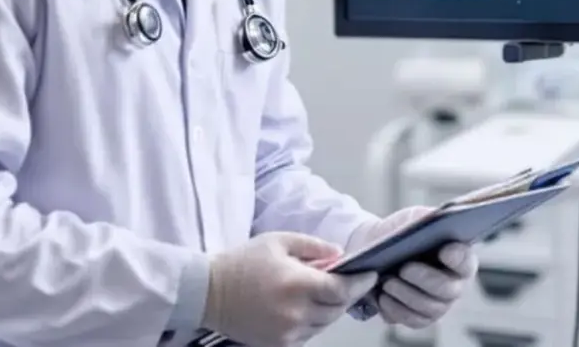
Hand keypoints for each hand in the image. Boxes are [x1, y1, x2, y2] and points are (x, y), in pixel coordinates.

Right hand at [201, 231, 377, 346]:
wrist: (207, 292)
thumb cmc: (243, 262)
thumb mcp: (279, 241)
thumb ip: (314, 246)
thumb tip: (339, 254)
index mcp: (296, 284)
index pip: (342, 289)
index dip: (361, 283)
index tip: (371, 275)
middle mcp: (294, 312)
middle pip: (337, 309)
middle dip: (348, 294)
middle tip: (353, 281)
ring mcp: (285, 333)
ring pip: (324, 324)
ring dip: (332, 308)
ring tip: (329, 291)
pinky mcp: (277, 345)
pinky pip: (308, 334)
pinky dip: (314, 321)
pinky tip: (308, 306)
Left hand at [352, 206, 478, 329]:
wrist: (376, 248)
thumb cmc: (401, 231)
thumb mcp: (413, 218)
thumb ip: (425, 219)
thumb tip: (429, 221)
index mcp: (458, 257)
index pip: (467, 261)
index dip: (459, 258)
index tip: (444, 250)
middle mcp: (454, 285)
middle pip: (448, 290)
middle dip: (425, 280)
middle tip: (404, 269)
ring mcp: (438, 304)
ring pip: (429, 309)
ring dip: (407, 296)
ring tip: (388, 283)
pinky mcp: (419, 317)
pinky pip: (412, 320)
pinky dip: (396, 309)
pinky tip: (382, 297)